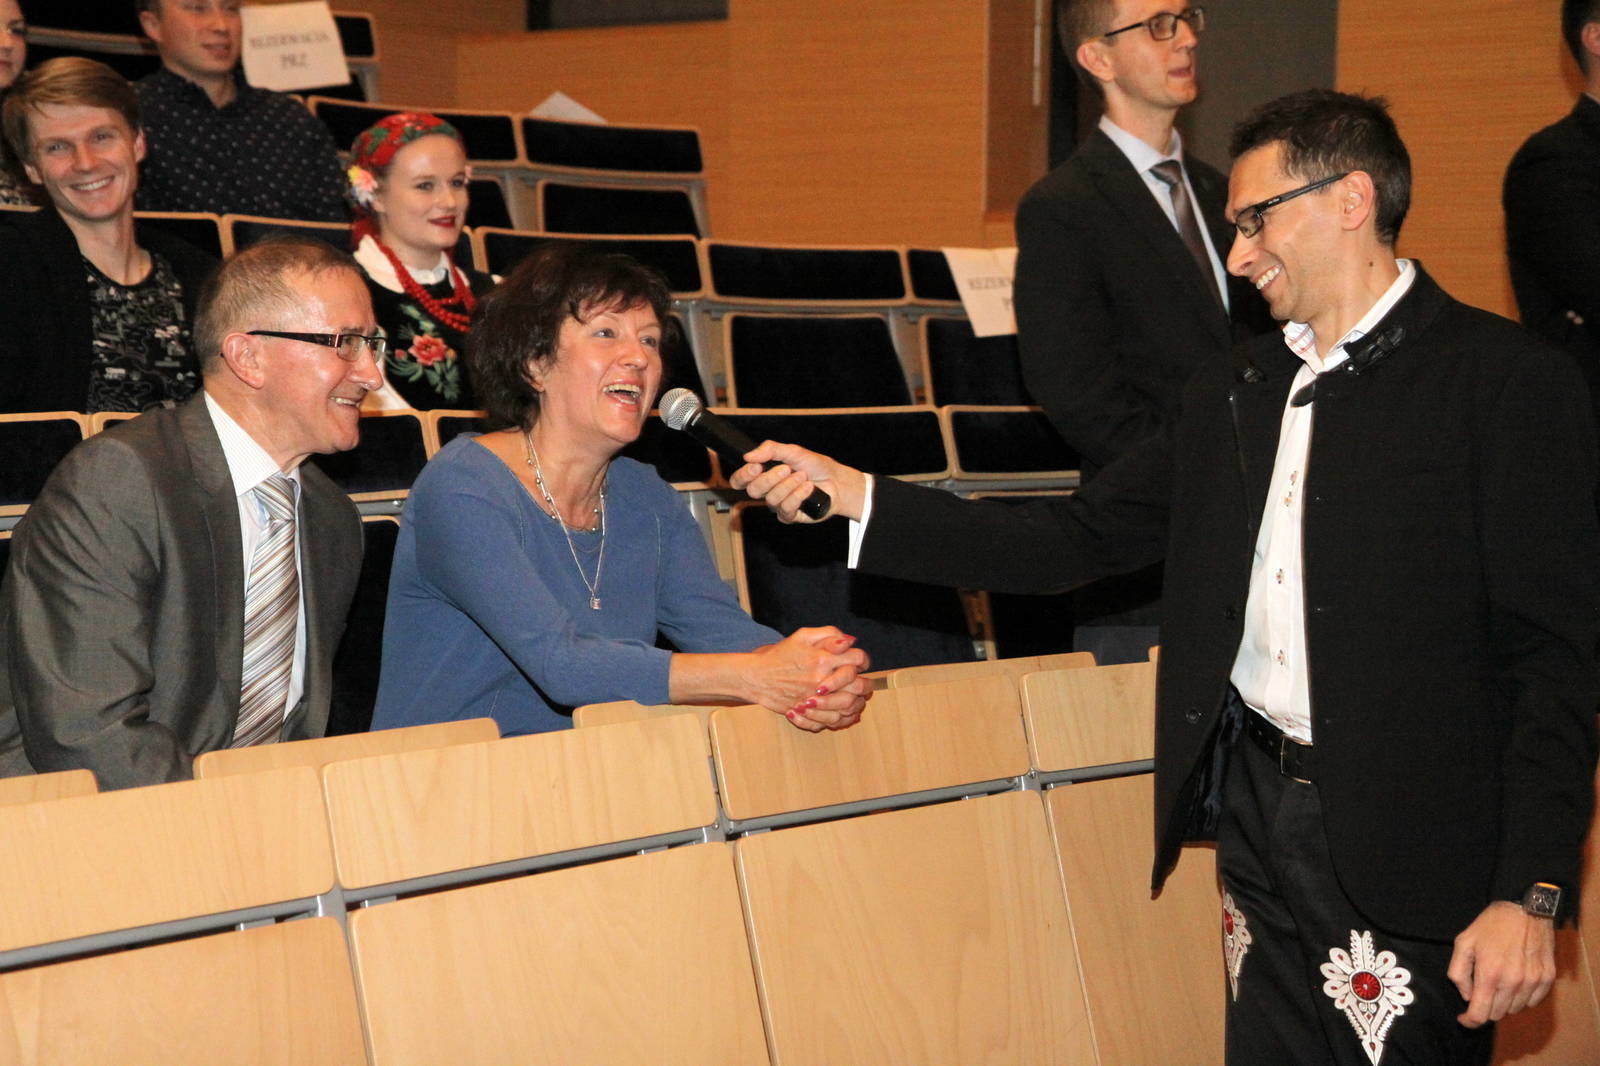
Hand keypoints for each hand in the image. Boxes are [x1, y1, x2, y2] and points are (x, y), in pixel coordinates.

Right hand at [730, 440, 867, 522]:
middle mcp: (768, 491)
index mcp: (763, 475)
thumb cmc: (814, 466)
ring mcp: (778, 505)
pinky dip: (798, 495)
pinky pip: (786, 508)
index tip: (755, 466)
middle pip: (754, 490)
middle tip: (787, 469)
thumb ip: (770, 450)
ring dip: (790, 485)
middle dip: (770, 478)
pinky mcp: (790, 516)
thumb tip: (748, 456)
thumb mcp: (793, 451)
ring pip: (772, 499)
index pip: (740, 480)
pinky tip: (808, 488)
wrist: (836, 480)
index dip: (743, 475)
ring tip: (803, 477)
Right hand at [746, 627, 870, 730]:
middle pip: (859, 685)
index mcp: (823, 659)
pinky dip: (844, 718)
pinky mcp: (809, 713)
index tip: (859, 662)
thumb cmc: (780, 655)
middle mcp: (822, 680)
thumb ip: (828, 634)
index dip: (863, 660)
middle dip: (866, 684)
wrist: (757, 677)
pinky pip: (834, 721)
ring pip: (850, 706)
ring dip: (857, 702)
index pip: (858, 659)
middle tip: (863, 682)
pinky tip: (845, 713)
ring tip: (857, 698)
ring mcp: (816, 700)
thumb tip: (850, 640)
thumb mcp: (802, 636)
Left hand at [1448, 900, 1556, 1026]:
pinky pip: (1533, 1001)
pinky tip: (1515, 981)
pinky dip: (1522, 997)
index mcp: (1490, 974)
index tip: (1464, 1018)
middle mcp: (1513, 982)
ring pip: (1515, 1009)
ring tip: (1498, 981)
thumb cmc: (1491, 925)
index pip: (1480, 1014)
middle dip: (1485, 1007)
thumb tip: (1467, 996)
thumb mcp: (1464, 942)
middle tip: (1481, 990)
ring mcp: (1533, 981)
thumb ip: (1459, 972)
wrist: (1526, 909)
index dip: (1469, 1021)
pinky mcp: (1547, 978)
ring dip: (1504, 1002)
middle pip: (1497, 1014)